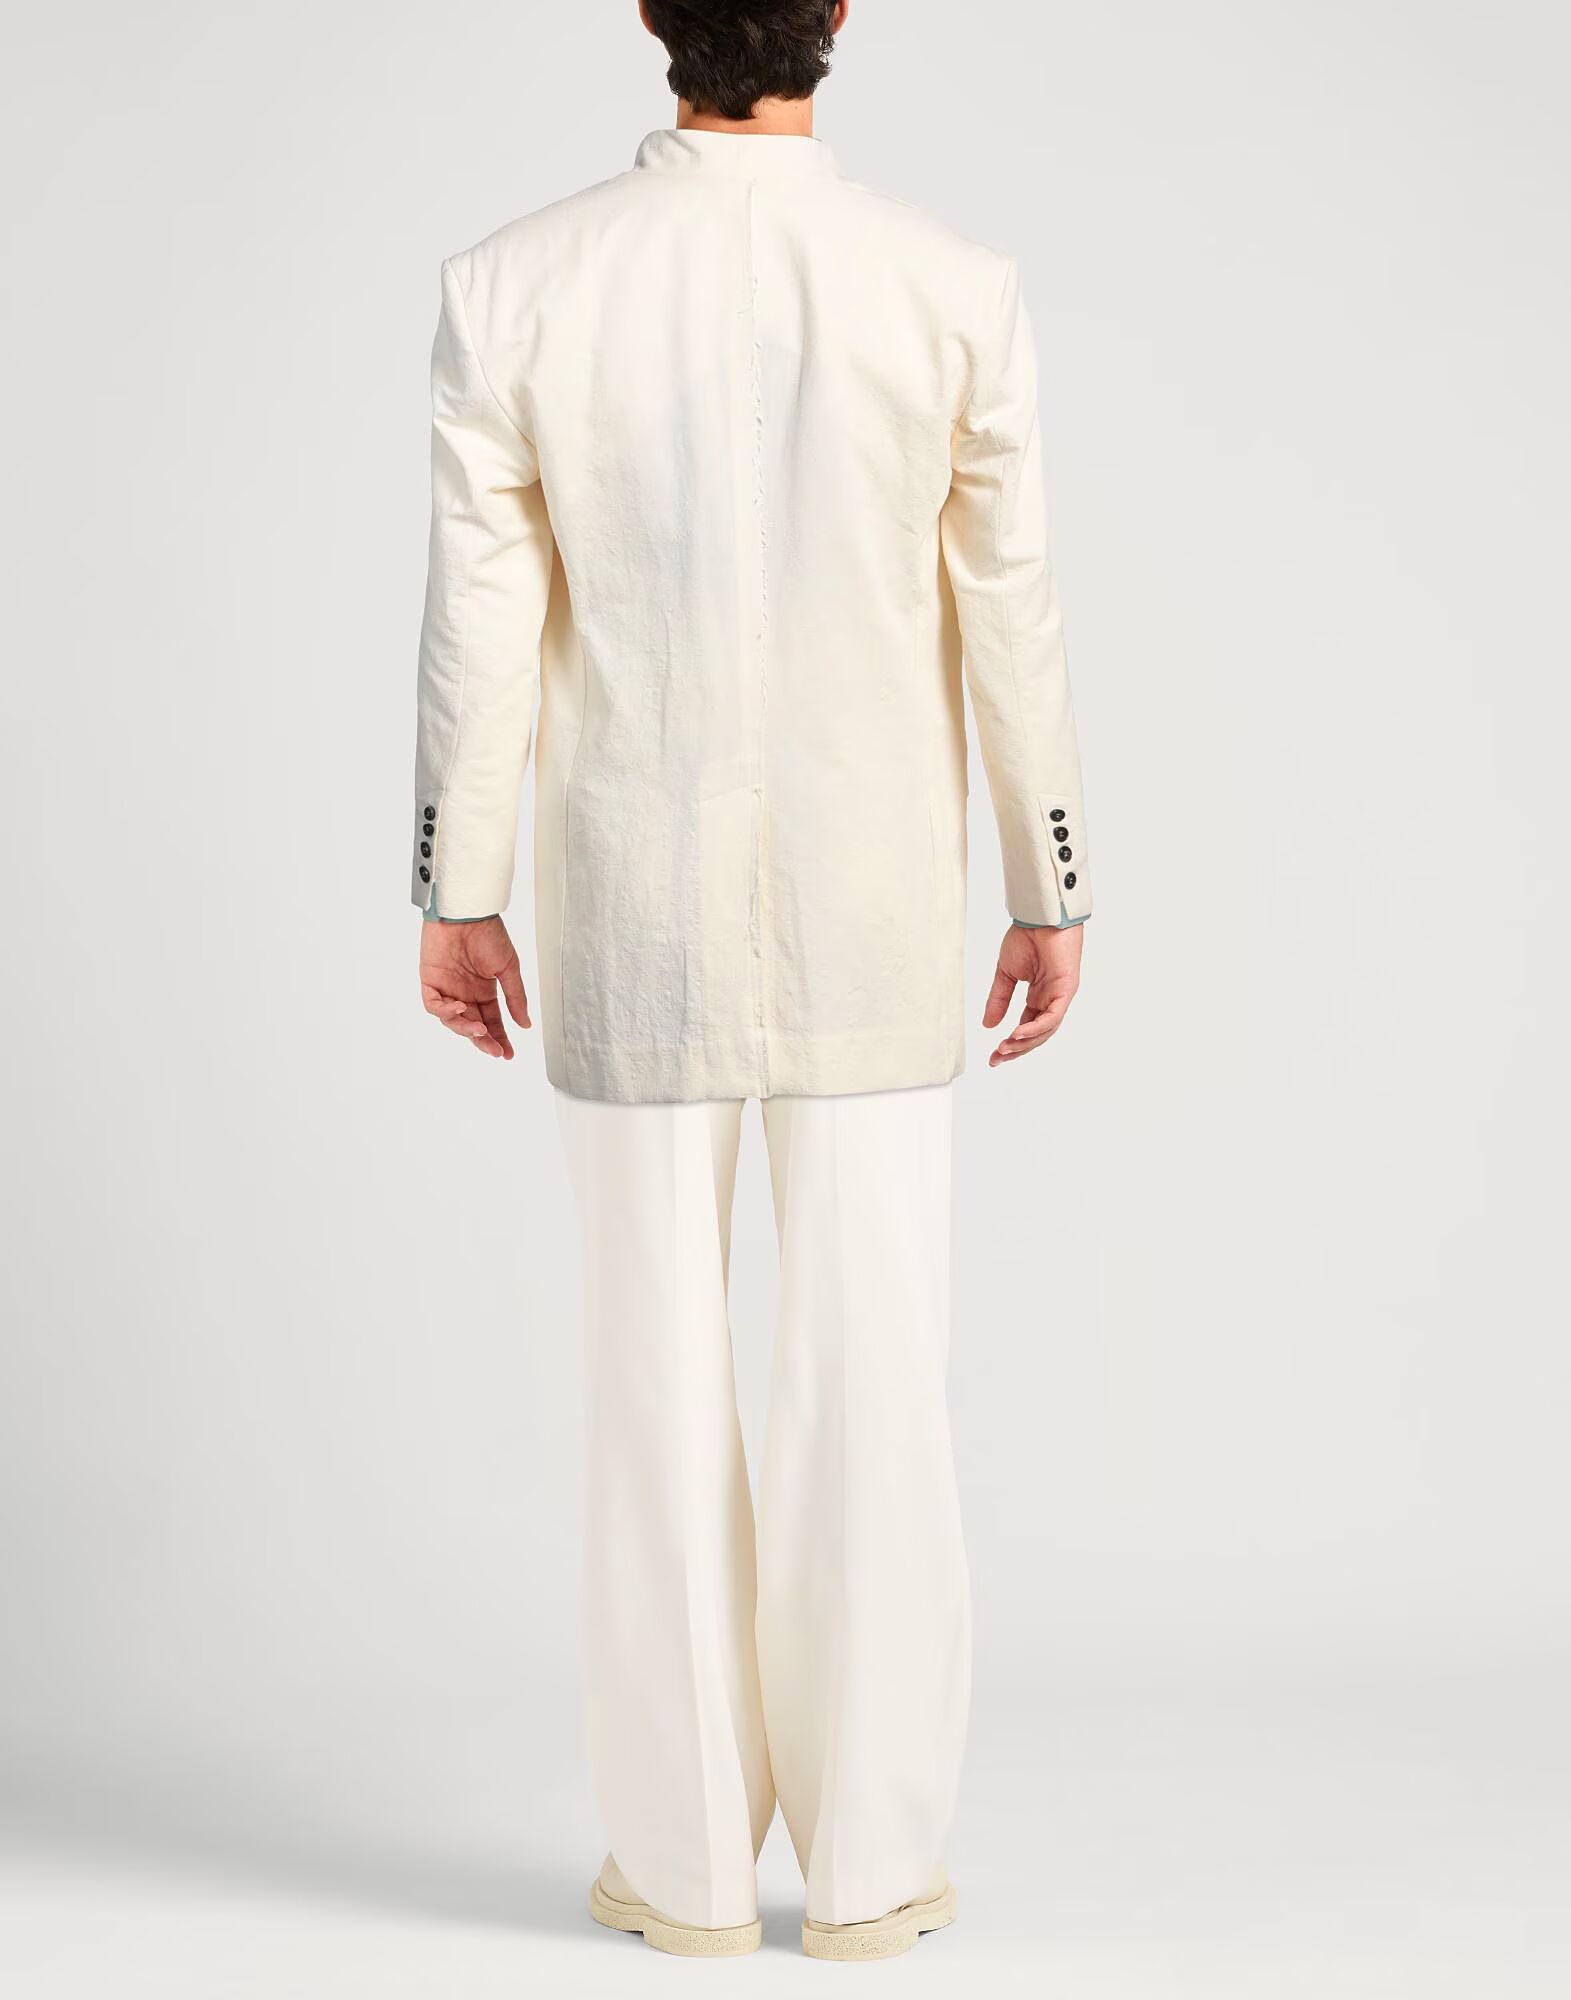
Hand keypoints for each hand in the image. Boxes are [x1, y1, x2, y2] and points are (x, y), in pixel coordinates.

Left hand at [419, 916, 530, 1060]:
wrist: (467, 913)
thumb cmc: (488, 933)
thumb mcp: (508, 968)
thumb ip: (515, 998)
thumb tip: (525, 1024)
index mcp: (484, 990)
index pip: (492, 1021)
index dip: (499, 1038)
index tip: (508, 1054)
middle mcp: (465, 992)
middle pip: (473, 1025)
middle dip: (484, 1040)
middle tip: (495, 1050)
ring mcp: (447, 988)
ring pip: (452, 1020)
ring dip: (465, 1028)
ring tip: (480, 1029)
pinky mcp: (430, 981)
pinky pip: (433, 1005)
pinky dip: (445, 1012)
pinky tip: (460, 1009)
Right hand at [983, 923, 1082, 1066]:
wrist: (1039, 917)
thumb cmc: (1027, 937)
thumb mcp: (1006, 974)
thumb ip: (998, 999)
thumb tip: (988, 1025)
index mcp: (1038, 997)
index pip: (1026, 1028)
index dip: (1011, 1044)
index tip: (993, 1057)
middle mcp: (1050, 1000)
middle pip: (1036, 1035)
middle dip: (1016, 1050)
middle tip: (997, 1059)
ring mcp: (1060, 996)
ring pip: (1045, 1030)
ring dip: (1024, 1042)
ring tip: (1004, 1048)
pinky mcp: (1066, 990)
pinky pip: (1052, 1017)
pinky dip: (1036, 1028)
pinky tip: (1018, 1034)